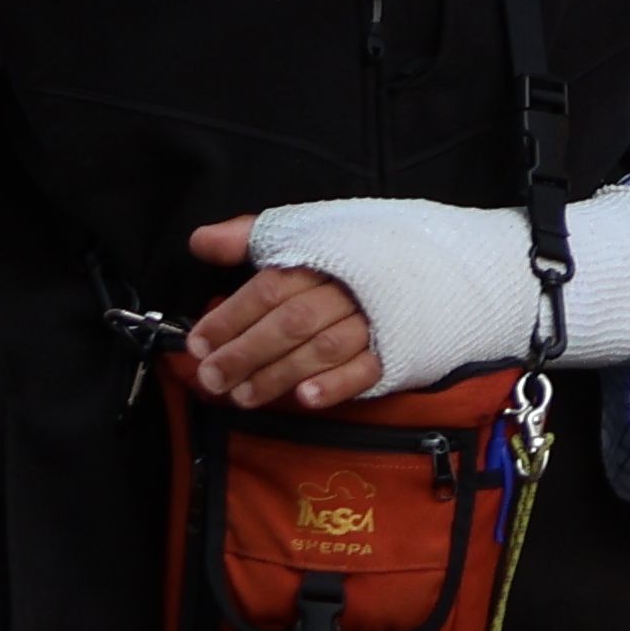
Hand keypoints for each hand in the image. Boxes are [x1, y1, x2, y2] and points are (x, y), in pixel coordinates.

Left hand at [179, 215, 385, 408]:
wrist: (431, 264)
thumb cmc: (350, 254)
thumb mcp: (299, 233)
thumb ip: (247, 238)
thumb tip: (199, 240)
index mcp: (322, 255)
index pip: (270, 288)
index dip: (231, 317)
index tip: (198, 343)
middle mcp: (348, 287)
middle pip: (293, 321)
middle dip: (247, 352)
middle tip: (211, 378)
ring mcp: (375, 319)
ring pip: (324, 349)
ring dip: (280, 374)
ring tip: (243, 396)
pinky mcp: (396, 348)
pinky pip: (367, 369)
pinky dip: (336, 384)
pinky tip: (305, 397)